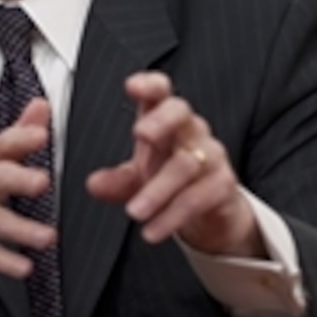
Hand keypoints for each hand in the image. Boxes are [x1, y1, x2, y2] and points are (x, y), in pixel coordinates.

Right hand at [0, 98, 56, 277]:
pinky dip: (5, 261)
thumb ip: (17, 134)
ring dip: (21, 229)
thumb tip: (41, 106)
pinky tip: (24, 266)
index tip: (41, 135)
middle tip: (42, 182)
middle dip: (18, 178)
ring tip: (46, 236)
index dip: (21, 137)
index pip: (2, 144)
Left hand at [86, 71, 263, 257]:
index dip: (150, 85)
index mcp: (164, 120)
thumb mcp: (136, 179)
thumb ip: (116, 180)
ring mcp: (211, 155)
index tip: (132, 86)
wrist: (211, 212)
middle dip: (161, 120)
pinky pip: (198, 196)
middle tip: (140, 134)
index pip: (161, 91)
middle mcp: (190, 130)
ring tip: (134, 213)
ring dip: (157, 190)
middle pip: (181, 112)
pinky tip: (152, 231)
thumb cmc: (169, 179)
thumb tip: (93, 184)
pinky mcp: (223, 184)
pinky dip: (172, 215)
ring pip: (186, 164)